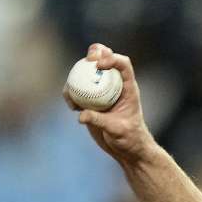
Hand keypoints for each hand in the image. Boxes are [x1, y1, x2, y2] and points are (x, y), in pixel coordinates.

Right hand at [65, 43, 156, 162]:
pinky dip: (71, 94)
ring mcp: (101, 91)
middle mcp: (114, 85)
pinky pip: (77, 90)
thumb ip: (101, 121)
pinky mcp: (90, 100)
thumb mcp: (117, 130)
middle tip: (87, 61)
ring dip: (77, 74)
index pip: (123, 65)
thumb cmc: (130, 139)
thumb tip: (82, 115)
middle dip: (94, 53)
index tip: (99, 64)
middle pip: (104, 59)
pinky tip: (72, 106)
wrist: (126, 149)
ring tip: (71, 91)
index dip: (112, 58)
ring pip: (87, 72)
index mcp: (128, 88)